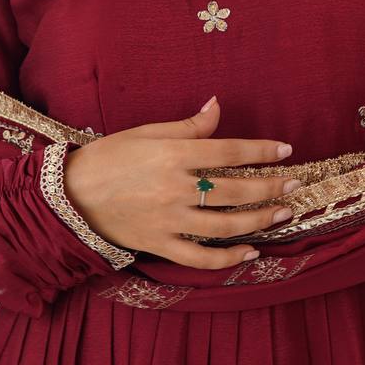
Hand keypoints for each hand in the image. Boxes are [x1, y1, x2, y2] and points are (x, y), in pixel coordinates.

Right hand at [62, 96, 299, 268]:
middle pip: (236, 191)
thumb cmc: (108, 158)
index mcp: (173, 155)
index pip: (230, 152)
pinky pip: (202, 258)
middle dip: (271, 187)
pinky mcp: (161, 245)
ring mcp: (170, 221)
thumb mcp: (146, 133)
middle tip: (294, 185)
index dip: (262, 152)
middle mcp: (176, 189)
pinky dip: (228, 259)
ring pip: (226, 226)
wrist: (70, 196)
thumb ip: (188, 126)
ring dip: (260, 220)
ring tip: (283, 213)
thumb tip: (217, 106)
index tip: (286, 151)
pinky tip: (250, 252)